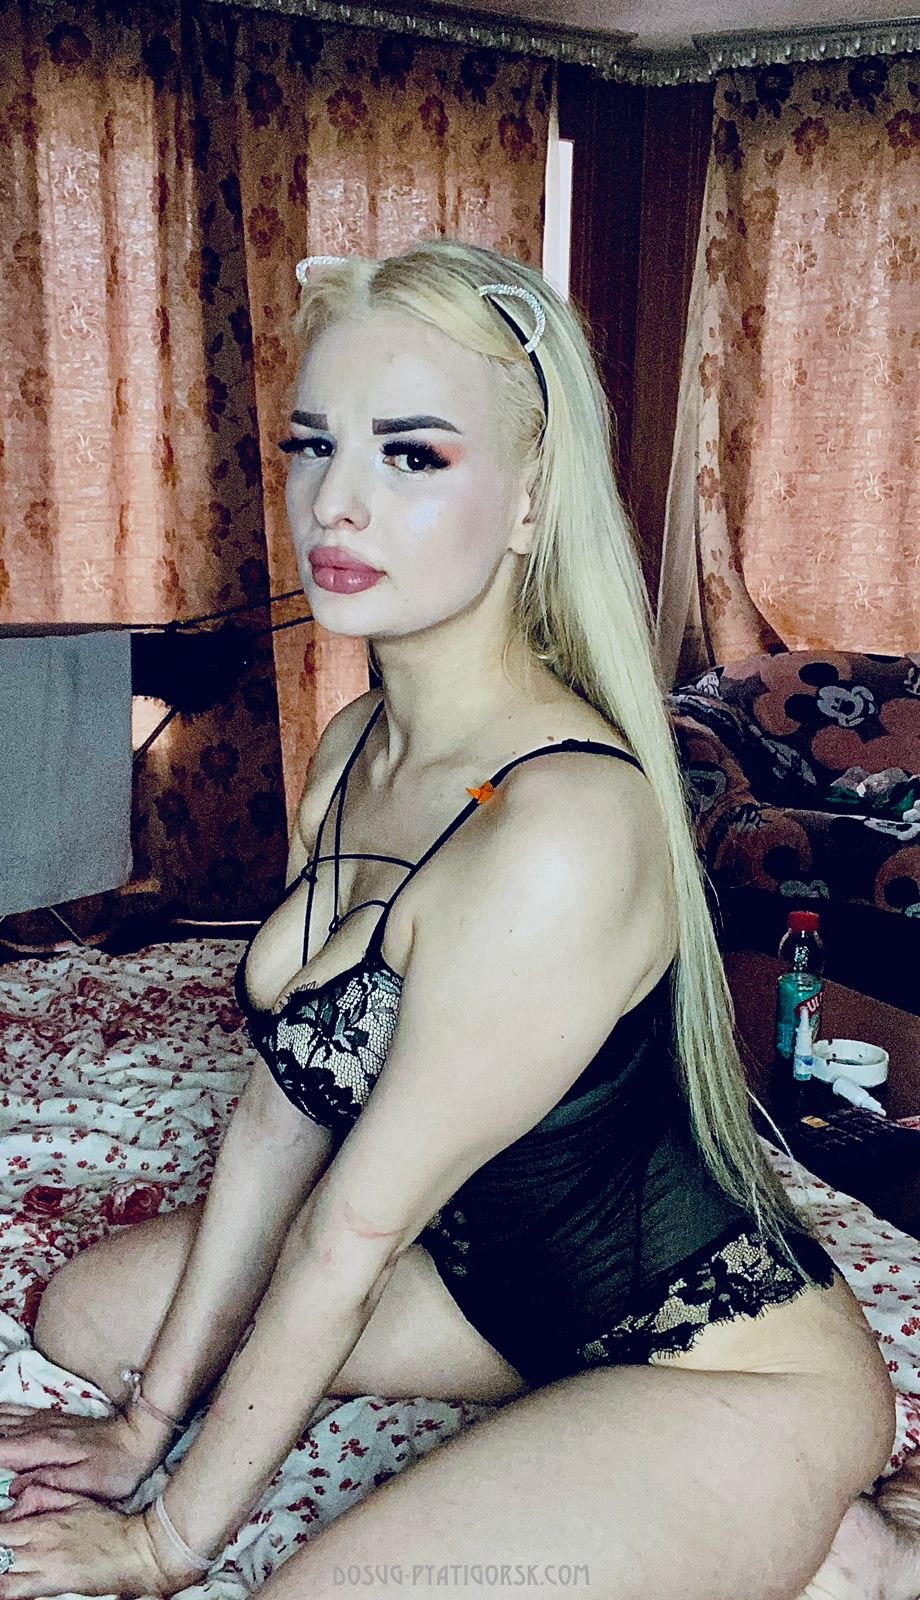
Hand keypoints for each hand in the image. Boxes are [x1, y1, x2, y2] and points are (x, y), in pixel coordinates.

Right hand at [0, 1405, 166, 1514]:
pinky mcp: (49, 1419)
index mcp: (41, 1447)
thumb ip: (45, 1485)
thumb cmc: (115, 1467)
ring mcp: (42, 1421)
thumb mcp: (84, 1484)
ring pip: (1, 1418)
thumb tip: (12, 1489)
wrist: (139, 1436)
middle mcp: (37, 1429)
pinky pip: (13, 1411)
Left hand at [0, 1503, 174, 1596]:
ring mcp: (43, 1567)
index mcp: (43, 1521)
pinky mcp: (51, 1586)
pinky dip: (7, 1590)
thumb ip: (46, 1496)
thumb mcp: (77, 1500)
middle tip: (1, 1551)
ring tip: (3, 1566)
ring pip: (0, 1576)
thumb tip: (20, 1495)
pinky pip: (15, 1594)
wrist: (135, 1550)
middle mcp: (38, 1544)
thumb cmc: (110, 1526)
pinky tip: (9, 1584)